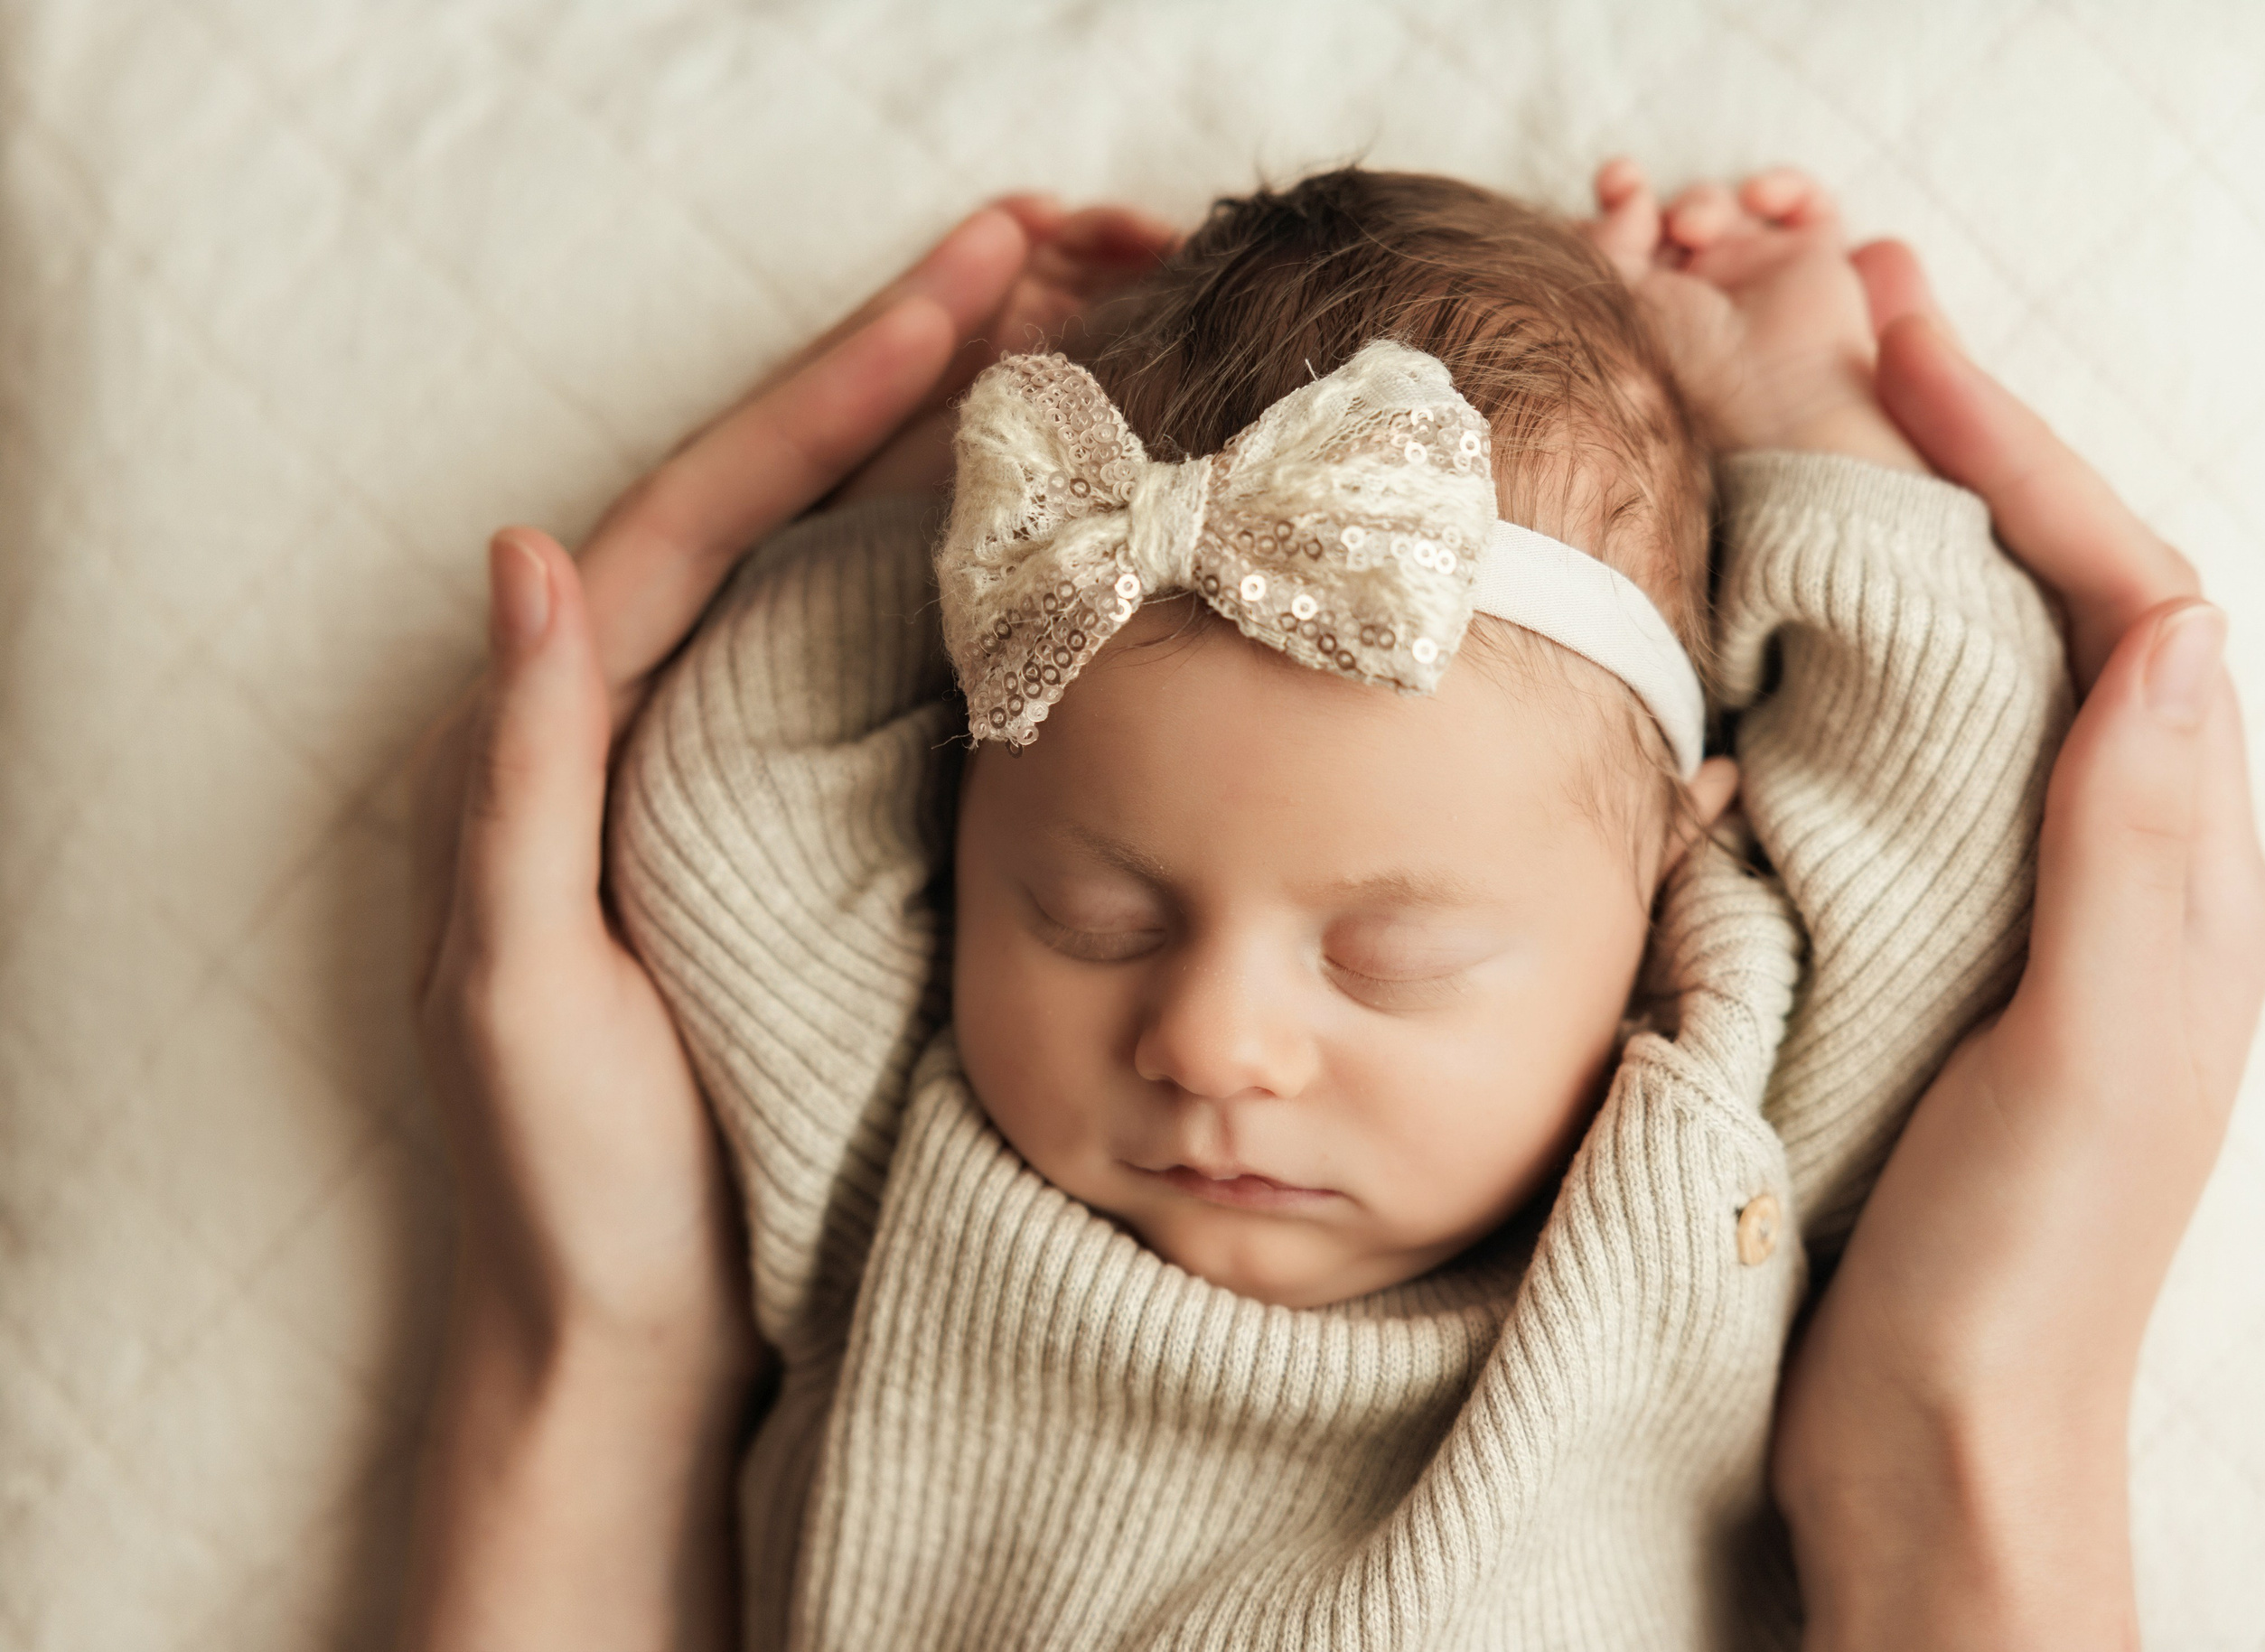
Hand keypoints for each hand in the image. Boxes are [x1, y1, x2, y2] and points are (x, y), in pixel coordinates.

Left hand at [394, 198, 1172, 1651]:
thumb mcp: (516, 976)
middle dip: (902, 372)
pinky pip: (875, 669)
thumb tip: (521, 551)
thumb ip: (519, 771)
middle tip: (1042, 257)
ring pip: (837, 567)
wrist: (632, 1338)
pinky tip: (1039, 536)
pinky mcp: (805, 837)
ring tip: (1060, 349)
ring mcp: (734, 775)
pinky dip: (956, 579)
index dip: (827, 390)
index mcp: (565, 736)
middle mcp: (646, 727)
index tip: (957, 286)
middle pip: (777, 499)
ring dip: (940, 451)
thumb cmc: (563, 1180)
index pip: (699, 509)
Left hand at [1580, 159, 1926, 472]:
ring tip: (1693, 227)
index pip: (1621, 252)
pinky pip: (1805, 203)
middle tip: (1627, 185)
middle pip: (1663, 222)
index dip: (1611, 209)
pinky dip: (1784, 185)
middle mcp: (1698, 296)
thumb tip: (1630, 195)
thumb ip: (1604, 243)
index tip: (1611, 185)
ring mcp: (1756, 277)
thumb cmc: (1692, 369)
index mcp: (1649, 314)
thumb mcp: (1621, 305)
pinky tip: (1759, 197)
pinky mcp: (1814, 260)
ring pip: (1723, 205)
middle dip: (1643, 197)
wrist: (1778, 402)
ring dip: (1702, 199)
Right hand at [1768, 247, 2264, 1648]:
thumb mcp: (2099, 1057)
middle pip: (2056, 599)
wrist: (1928, 1439)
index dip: (2023, 451)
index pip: (2127, 599)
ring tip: (1816, 419)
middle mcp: (2109, 865)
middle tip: (1859, 318)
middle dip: (1970, 446)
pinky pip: (1898, 756)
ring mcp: (2012, 904)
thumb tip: (2170, 625)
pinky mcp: (1919, 948)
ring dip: (1910, 530)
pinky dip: (1844, 653)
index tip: (1908, 341)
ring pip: (1973, 664)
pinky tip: (1770, 620)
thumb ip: (2144, 851)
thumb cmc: (2014, 1273)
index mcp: (2177, 872)